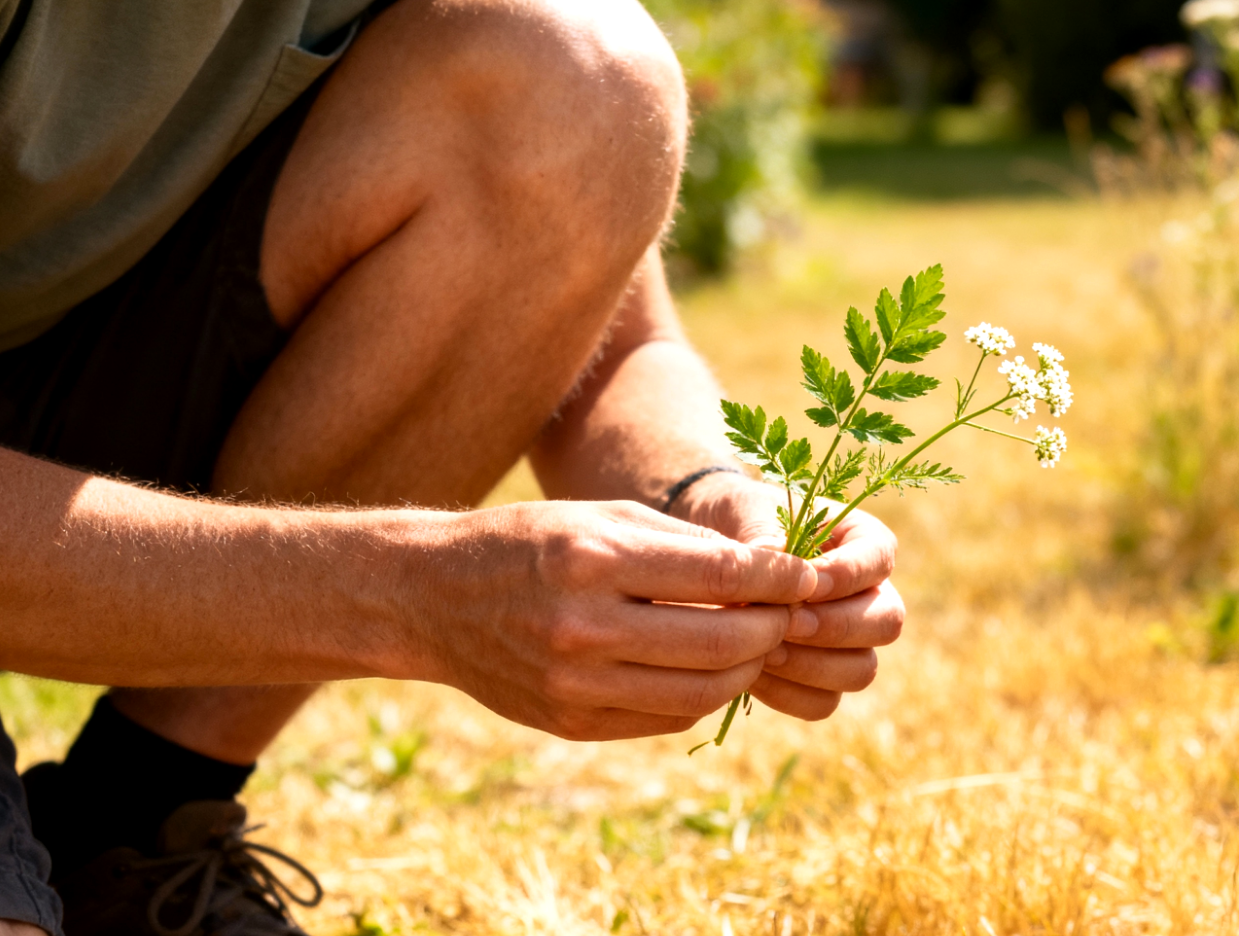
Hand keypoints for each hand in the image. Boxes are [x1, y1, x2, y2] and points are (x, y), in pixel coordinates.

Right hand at [422, 499, 816, 740]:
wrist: (433, 598)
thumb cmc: (531, 542)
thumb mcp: (601, 516)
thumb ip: (683, 545)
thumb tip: (773, 574)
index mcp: (593, 559)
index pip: (719, 576)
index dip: (778, 579)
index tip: (806, 575)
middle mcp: (582, 625)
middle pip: (720, 641)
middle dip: (772, 628)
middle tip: (789, 613)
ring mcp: (573, 683)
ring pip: (701, 690)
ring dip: (745, 668)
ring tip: (755, 643)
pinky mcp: (569, 721)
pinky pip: (665, 717)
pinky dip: (701, 694)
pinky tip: (707, 668)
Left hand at [674, 475, 903, 719]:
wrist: (712, 562)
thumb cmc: (741, 524)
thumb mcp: (748, 514)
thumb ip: (766, 540)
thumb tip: (771, 567)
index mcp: (863, 542)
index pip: (879, 558)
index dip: (849, 575)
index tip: (807, 582)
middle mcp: (869, 596)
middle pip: (887, 622)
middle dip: (836, 627)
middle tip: (788, 622)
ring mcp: (850, 643)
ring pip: (861, 670)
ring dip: (813, 665)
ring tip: (765, 650)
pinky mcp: (821, 680)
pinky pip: (823, 702)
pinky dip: (790, 694)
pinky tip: (753, 675)